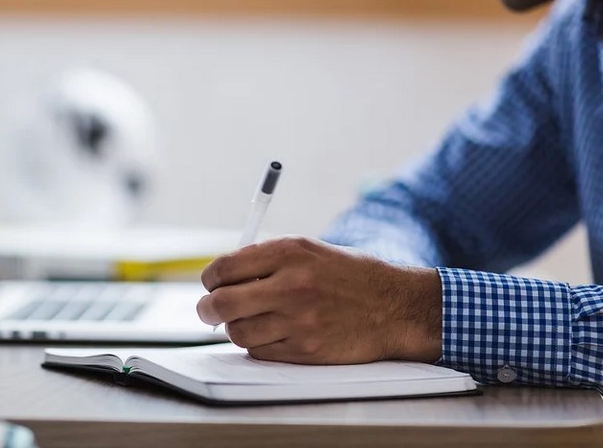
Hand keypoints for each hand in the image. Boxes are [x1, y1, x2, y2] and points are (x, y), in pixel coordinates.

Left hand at [197, 236, 441, 363]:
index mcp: (289, 252)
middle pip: (222, 303)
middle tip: (209, 310)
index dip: (210, 279)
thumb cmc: (349, 276)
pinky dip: (258, 345)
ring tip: (249, 321)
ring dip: (235, 328)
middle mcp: (291, 285)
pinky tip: (272, 333)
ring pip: (237, 332)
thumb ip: (266, 260)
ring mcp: (298, 321)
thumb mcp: (309, 251)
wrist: (394, 307)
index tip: (211, 284)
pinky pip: (260, 352)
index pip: (224, 268)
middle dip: (207, 309)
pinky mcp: (305, 350)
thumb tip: (222, 277)